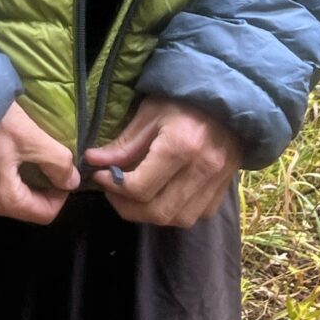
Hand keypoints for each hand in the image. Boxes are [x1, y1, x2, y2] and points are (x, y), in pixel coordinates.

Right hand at [0, 103, 79, 223]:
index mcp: (3, 200)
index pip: (44, 214)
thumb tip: (71, 182)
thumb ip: (58, 163)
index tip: (63, 172)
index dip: (61, 196)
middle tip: (42, 158)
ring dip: (13, 179)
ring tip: (17, 151)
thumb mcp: (31, 137)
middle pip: (20, 205)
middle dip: (37, 186)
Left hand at [84, 96, 241, 226]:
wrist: (227, 98)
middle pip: (158, 211)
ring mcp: (217, 182)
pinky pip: (197, 215)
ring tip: (134, 197)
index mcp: (180, 146)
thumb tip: (92, 162)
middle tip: (113, 192)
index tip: (100, 176)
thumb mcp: (149, 114)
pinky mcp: (225, 189)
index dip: (113, 186)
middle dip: (127, 208)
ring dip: (151, 214)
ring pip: (178, 220)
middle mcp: (202, 169)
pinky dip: (175, 212)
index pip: (140, 187)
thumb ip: (123, 144)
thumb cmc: (183, 100)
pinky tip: (162, 195)